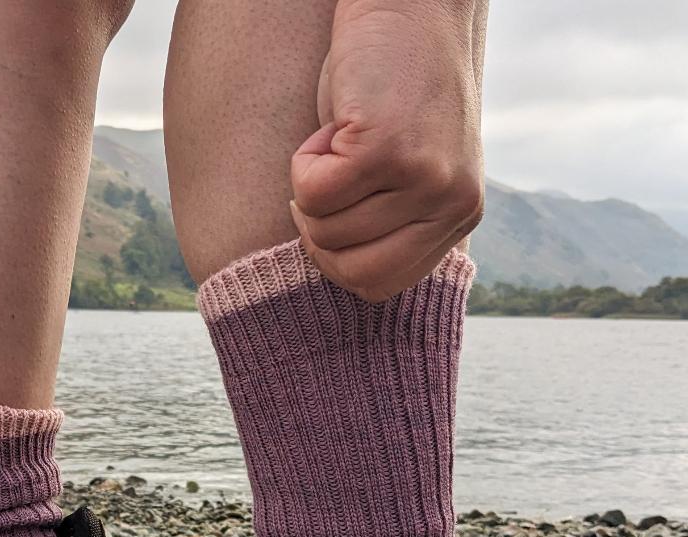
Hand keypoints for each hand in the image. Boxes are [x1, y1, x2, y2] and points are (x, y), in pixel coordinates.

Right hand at [290, 0, 483, 299]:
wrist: (408, 5)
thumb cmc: (394, 88)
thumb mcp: (406, 173)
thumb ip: (393, 222)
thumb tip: (345, 273)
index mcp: (458, 216)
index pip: (380, 286)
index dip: (339, 260)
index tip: (336, 215)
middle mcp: (450, 203)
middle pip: (351, 271)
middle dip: (319, 234)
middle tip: (327, 182)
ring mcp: (423, 177)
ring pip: (326, 232)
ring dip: (312, 185)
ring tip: (342, 139)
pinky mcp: (388, 148)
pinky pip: (313, 193)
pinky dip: (303, 161)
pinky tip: (334, 125)